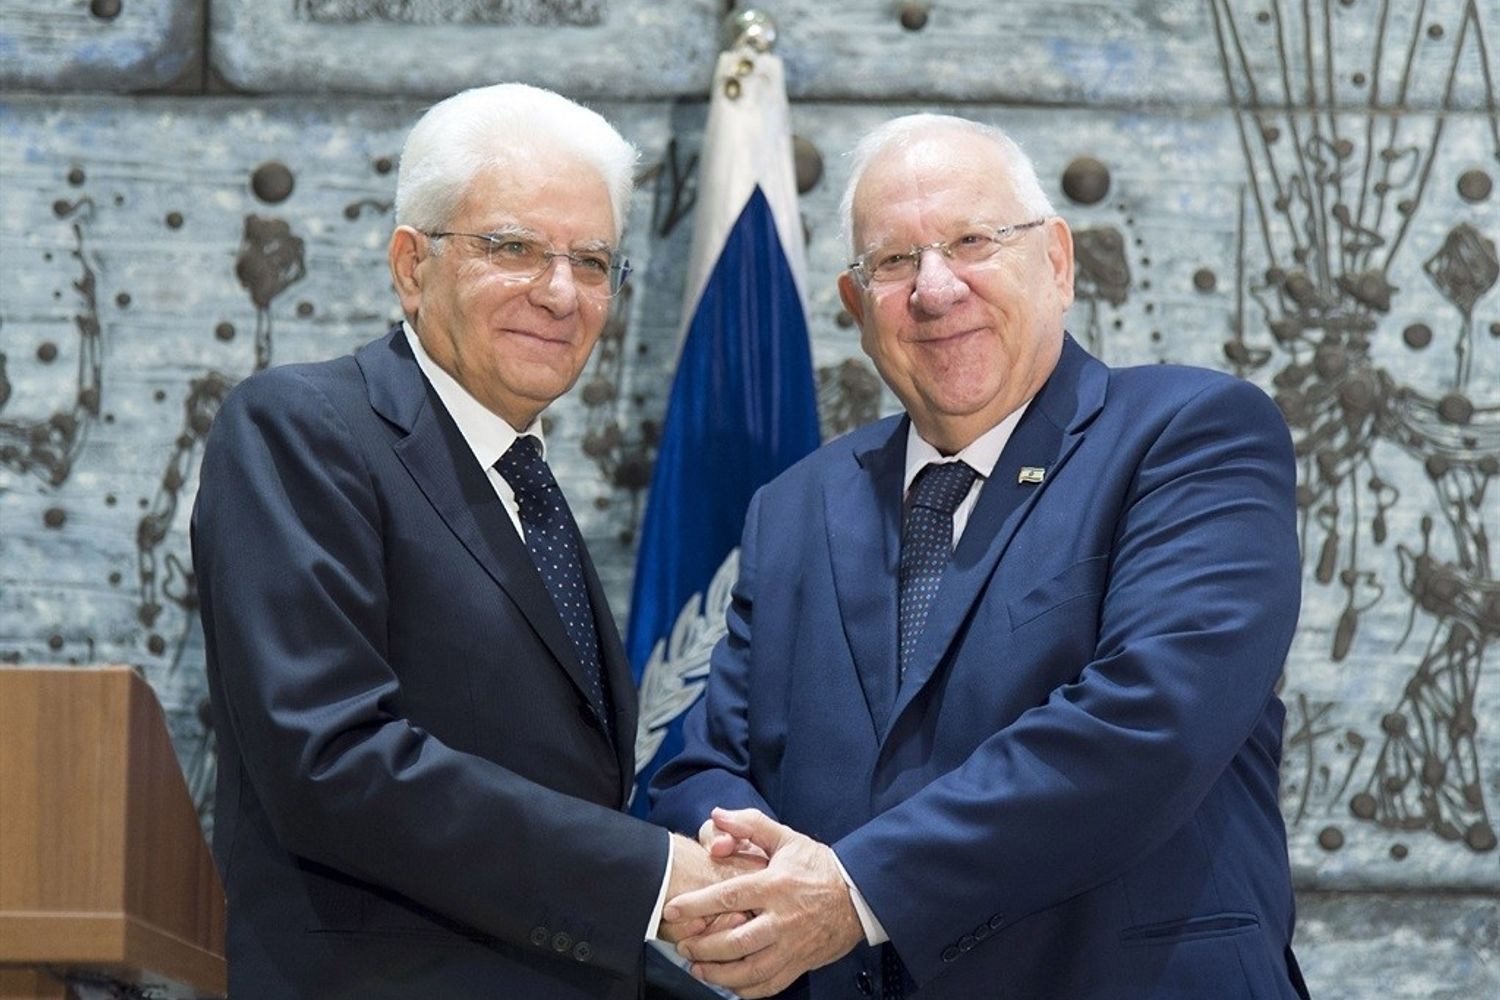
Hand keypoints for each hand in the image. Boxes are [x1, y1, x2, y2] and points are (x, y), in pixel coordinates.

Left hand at [665, 807, 864, 997]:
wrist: (859, 894)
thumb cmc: (818, 866)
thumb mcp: (786, 838)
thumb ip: (750, 825)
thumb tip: (717, 815)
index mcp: (775, 885)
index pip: (728, 896)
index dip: (696, 905)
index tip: (673, 909)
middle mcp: (782, 918)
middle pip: (735, 941)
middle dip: (703, 947)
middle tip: (684, 944)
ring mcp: (792, 945)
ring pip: (750, 970)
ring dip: (719, 974)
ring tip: (698, 968)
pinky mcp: (801, 963)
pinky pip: (770, 985)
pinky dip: (747, 990)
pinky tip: (731, 984)